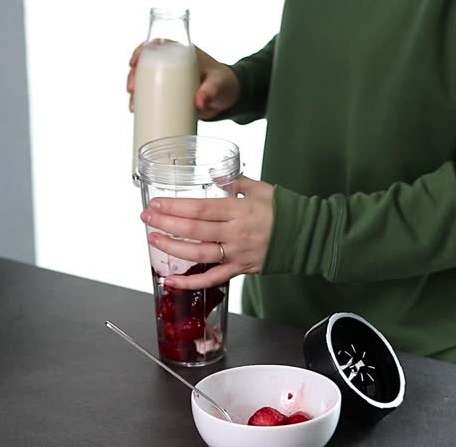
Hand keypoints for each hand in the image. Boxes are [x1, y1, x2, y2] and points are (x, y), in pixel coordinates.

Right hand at [127, 44, 240, 119]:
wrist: (230, 98)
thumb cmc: (225, 83)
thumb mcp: (219, 84)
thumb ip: (210, 91)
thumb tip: (198, 103)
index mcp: (183, 53)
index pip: (156, 45)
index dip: (141, 51)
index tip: (133, 62)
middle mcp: (173, 65)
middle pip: (146, 65)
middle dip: (133, 76)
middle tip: (132, 91)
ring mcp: (171, 81)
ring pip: (146, 82)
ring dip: (135, 92)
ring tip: (133, 106)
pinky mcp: (171, 95)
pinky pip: (153, 95)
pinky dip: (143, 102)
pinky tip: (136, 111)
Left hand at [140, 176, 273, 288]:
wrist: (309, 236)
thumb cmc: (285, 211)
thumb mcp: (261, 189)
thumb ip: (235, 181)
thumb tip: (214, 174)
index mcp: (239, 210)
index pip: (200, 208)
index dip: (175, 207)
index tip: (157, 203)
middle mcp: (235, 233)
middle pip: (194, 230)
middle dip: (166, 223)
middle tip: (147, 217)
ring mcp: (237, 254)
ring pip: (198, 254)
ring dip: (172, 248)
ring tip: (154, 240)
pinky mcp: (240, 269)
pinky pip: (212, 279)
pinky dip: (190, 282)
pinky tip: (171, 280)